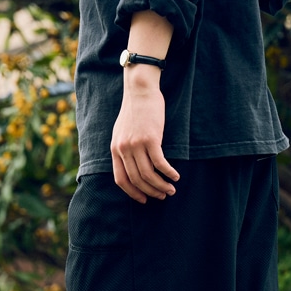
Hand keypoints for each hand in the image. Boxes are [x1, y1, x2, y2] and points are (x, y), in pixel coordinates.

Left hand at [110, 68, 179, 203]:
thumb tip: (133, 166)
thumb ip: (124, 149)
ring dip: (161, 185)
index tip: (144, 200)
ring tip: (171, 189)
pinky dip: (168, 173)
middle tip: (163, 196)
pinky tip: (175, 176)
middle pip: (137, 179)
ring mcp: (136, 144)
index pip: (121, 179)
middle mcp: (123, 149)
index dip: (132, 192)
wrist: (140, 90)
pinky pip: (160, 163)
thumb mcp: (122, 131)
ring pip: (148, 174)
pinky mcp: (150, 139)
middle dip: (151, 191)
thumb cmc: (135, 110)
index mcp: (115, 149)